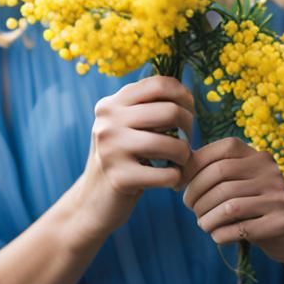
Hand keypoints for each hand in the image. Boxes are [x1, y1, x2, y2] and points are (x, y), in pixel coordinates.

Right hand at [80, 75, 194, 236]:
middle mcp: (108, 122)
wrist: (94, 199)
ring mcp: (111, 150)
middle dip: (189, 126)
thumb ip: (147, 105)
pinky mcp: (120, 178)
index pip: (159, 84)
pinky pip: (167, 175)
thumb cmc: (123, 155)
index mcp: (111, 103)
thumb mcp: (126, 123)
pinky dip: (176, 178)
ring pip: (172, 145)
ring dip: (185, 155)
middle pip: (170, 112)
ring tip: (181, 161)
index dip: (183, 95)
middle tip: (187, 138)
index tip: (188, 109)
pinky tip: (171, 179)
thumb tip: (186, 92)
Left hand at [180, 137, 283, 264]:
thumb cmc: (252, 202)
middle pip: (219, 177)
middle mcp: (270, 171)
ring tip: (203, 223)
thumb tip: (176, 172)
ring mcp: (278, 196)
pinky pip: (239, 229)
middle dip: (196, 195)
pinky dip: (220, 234)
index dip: (193, 168)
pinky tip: (217, 235)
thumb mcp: (237, 181)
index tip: (180, 185)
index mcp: (257, 155)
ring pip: (228, 206)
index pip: (218, 152)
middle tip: (191, 208)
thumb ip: (212, 170)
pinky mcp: (281, 222)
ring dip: (206, 218)